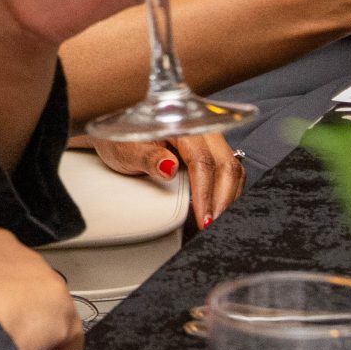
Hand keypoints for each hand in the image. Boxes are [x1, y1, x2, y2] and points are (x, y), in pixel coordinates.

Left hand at [91, 132, 244, 229]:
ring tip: (214, 220)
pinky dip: (226, 190)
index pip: (202, 161)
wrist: (119, 127)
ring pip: (231, 168)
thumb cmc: (122, 138)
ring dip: (228, 197)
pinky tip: (216, 207)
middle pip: (225, 165)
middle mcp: (200, 128)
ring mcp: (208, 138)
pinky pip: (227, 168)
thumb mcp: (126, 149)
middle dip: (222, 199)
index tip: (203, 217)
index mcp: (181, 124)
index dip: (205, 193)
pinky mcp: (211, 149)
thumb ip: (148, 158)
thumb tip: (168, 168)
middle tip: (211, 226)